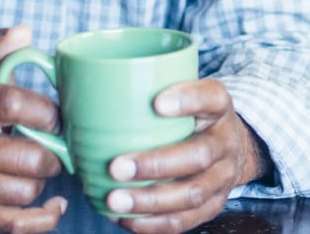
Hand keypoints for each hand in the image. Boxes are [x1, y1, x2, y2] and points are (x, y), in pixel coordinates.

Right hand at [0, 26, 66, 233]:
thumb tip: (23, 31)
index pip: (12, 104)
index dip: (48, 111)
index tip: (58, 115)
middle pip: (27, 156)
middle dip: (53, 151)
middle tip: (55, 144)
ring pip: (25, 190)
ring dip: (43, 180)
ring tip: (40, 165)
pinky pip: (14, 224)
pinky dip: (42, 218)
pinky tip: (53, 203)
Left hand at [104, 79, 267, 233]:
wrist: (231, 147)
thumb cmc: (192, 117)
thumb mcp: (183, 93)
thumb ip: (146, 90)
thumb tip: (77, 89)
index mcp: (218, 107)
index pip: (211, 98)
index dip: (188, 100)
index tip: (157, 102)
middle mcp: (225, 142)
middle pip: (199, 155)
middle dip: (156, 164)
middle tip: (116, 166)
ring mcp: (222, 177)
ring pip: (191, 193)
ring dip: (150, 200)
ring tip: (114, 200)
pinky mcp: (214, 205)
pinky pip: (185, 220)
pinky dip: (153, 223)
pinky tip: (126, 217)